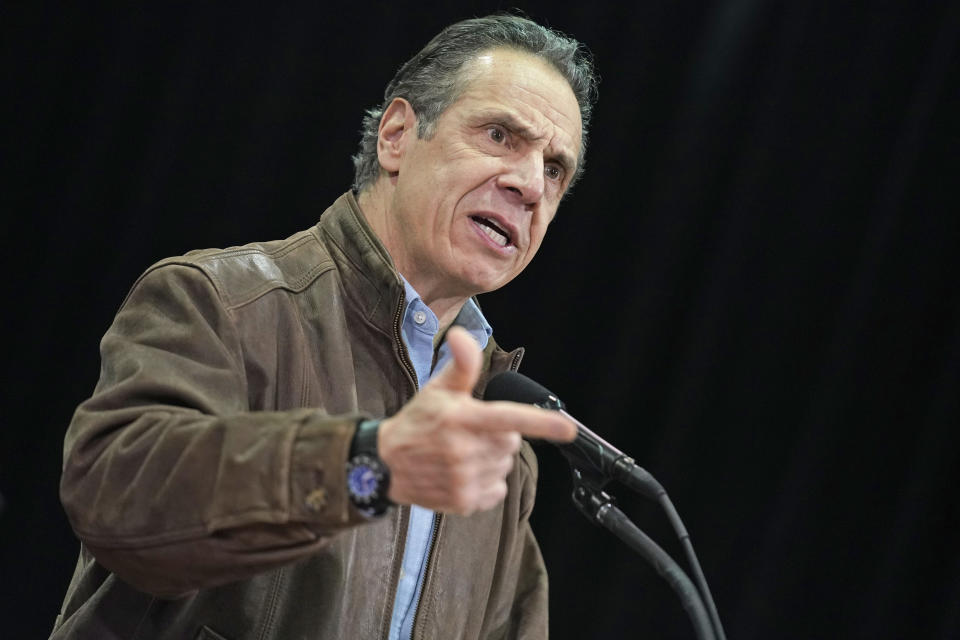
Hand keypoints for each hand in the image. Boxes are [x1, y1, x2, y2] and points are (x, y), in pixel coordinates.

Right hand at [379, 326, 575, 515]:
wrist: (385, 464)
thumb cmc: (418, 422)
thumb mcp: (438, 389)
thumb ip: (462, 365)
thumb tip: (463, 335)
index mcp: (463, 419)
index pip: (509, 419)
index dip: (542, 424)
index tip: (568, 429)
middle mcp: (465, 451)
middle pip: (511, 443)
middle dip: (500, 436)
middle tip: (472, 432)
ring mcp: (464, 479)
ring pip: (504, 466)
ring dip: (492, 459)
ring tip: (463, 454)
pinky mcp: (463, 501)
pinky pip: (497, 490)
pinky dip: (487, 482)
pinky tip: (463, 473)